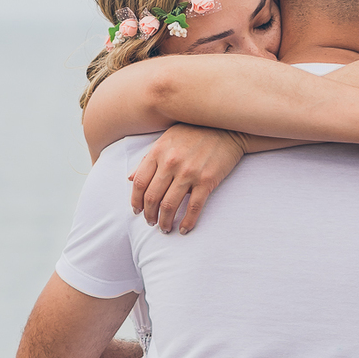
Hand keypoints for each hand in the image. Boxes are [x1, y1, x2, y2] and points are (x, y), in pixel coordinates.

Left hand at [128, 124, 246, 232]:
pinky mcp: (207, 180)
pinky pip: (194, 207)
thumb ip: (148, 159)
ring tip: (165, 229)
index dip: (135, 201)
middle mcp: (171, 162)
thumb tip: (130, 177)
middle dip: (149, 215)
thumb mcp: (167, 139)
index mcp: (158, 151)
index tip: (137, 211)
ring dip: (165, 221)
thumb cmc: (194, 133)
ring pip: (170, 205)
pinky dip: (187, 222)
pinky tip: (184, 230)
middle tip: (151, 223)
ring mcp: (189, 172)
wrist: (227, 127)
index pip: (139, 182)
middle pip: (152, 197)